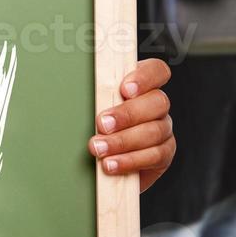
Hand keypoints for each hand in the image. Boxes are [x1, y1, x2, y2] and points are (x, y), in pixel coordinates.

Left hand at [87, 58, 175, 192]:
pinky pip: (155, 155)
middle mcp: (157, 105)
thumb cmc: (97, 126)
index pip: (156, 70)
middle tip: (102, 124)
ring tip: (99, 148)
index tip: (124, 89)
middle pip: (158, 101)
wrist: (104, 166)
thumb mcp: (95, 106)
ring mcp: (163, 129)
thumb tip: (71, 86)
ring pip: (155, 130)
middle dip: (128, 114)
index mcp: (142, 85)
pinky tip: (112, 165)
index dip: (145, 77)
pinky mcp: (164, 153)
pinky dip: (130, 160)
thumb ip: (96, 95)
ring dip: (123, 141)